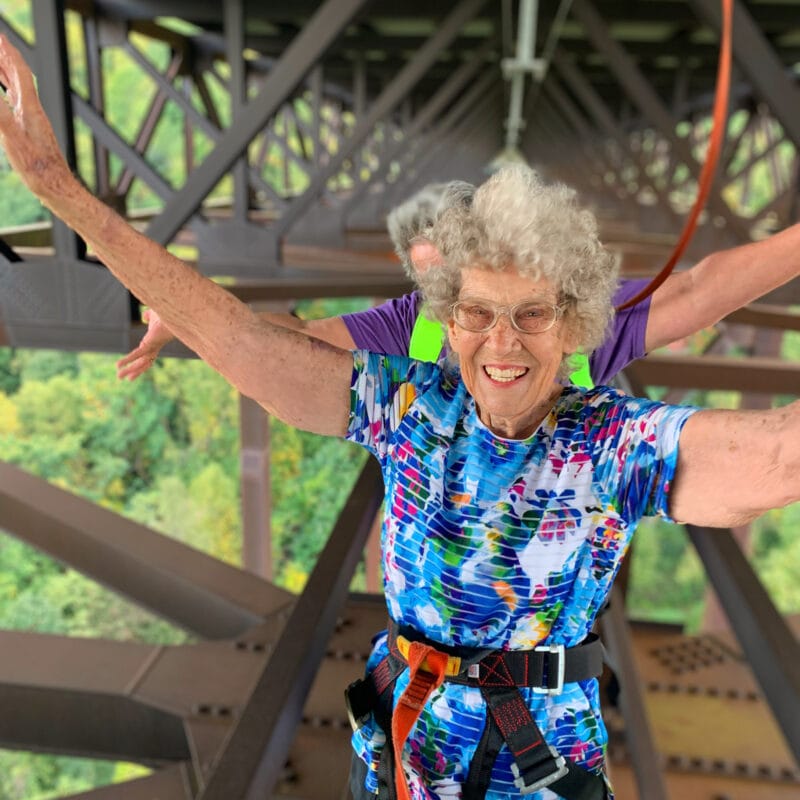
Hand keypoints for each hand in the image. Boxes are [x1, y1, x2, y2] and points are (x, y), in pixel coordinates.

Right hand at [0, 36, 74, 202]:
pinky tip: (5, 96)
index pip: (18, 71)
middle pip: (18, 76)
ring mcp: (33, 121)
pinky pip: (16, 104)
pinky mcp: (32, 132)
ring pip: (17, 89)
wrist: (57, 188)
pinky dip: (7, 92)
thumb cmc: (37, 169)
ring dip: (5, 72)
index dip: (7, 51)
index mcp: (30, 109)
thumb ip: (0, 116)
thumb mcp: (13, 141)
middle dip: (4, 56)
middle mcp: (33, 111)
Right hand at [116, 309, 174, 379]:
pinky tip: (118, 365)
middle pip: (145, 363)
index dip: (140, 362)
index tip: (134, 368)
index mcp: (155, 342)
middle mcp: (155, 347)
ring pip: (141, 362)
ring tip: (119, 377)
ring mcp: (153, 347)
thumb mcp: (154, 316)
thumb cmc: (168, 314)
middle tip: (126, 379)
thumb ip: (149, 317)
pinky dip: (128, 360)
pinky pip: (137, 354)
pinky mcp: (150, 344)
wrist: (174, 313)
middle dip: (135, 371)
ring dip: (130, 370)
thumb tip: (145, 317)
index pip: (147, 356)